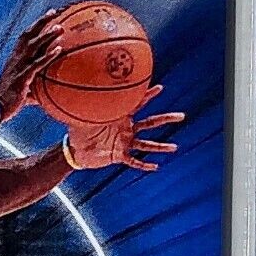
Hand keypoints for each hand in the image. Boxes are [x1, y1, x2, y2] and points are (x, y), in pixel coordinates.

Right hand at [0, 9, 63, 119]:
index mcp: (14, 59)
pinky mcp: (22, 78)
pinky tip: (59, 50)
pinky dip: (48, 55)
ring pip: (33, 45)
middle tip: (55, 12)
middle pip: (28, 34)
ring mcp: (18, 67)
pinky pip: (37, 63)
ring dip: (47, 35)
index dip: (37, 25)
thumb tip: (48, 94)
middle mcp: (15, 59)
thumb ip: (35, 87)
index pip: (25, 36)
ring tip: (61, 27)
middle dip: (41, 21)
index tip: (49, 15)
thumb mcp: (23, 90)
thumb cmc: (9, 102)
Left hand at [65, 89, 183, 171]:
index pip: (136, 104)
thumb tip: (79, 90)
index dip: (147, 96)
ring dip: (160, 146)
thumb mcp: (84, 117)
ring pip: (146, 144)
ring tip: (174, 148)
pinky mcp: (119, 156)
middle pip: (150, 123)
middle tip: (181, 116)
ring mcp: (124, 143)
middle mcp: (126, 129)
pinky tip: (155, 167)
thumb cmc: (78, 131)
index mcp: (119, 117)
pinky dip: (143, 164)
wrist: (74, 151)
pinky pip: (134, 161)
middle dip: (165, 119)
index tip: (159, 88)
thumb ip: (86, 106)